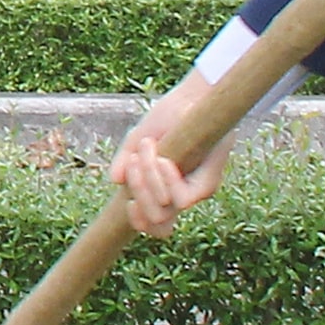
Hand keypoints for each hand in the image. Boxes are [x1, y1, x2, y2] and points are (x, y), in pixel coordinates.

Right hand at [108, 80, 229, 235]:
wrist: (193, 99)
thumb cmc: (168, 118)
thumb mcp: (138, 140)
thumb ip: (125, 160)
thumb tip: (116, 180)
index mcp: (164, 190)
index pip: (154, 225)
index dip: (139, 222)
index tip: (126, 202)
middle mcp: (182, 196)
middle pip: (157, 223)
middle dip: (138, 192)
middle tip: (133, 162)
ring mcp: (196, 192)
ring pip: (166, 211)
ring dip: (149, 182)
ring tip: (147, 150)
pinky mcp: (208, 184)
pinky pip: (181, 199)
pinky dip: (166, 181)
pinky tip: (164, 159)